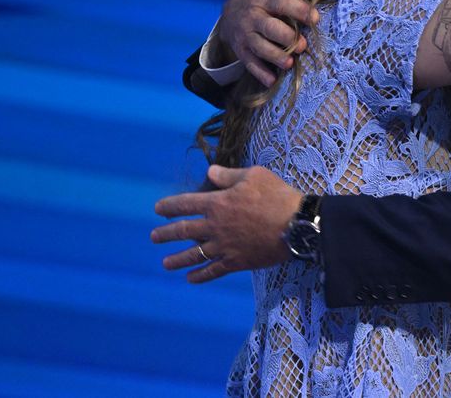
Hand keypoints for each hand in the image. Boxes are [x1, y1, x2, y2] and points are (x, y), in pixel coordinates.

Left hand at [152, 165, 302, 282]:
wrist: (296, 225)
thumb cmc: (277, 195)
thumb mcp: (254, 175)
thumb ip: (228, 175)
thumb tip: (210, 172)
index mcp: (217, 202)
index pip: (185, 204)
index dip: (169, 206)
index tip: (157, 209)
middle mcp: (215, 226)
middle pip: (183, 231)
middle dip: (165, 234)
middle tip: (154, 237)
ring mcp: (224, 246)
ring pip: (193, 254)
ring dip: (177, 259)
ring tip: (165, 263)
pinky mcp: (236, 262)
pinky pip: (213, 271)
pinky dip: (200, 276)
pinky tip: (190, 279)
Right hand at [221, 0, 322, 86]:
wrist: (231, 11)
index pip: (282, 3)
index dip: (299, 9)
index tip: (315, 17)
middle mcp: (254, 17)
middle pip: (269, 28)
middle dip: (286, 37)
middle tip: (303, 45)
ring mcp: (246, 35)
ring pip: (259, 47)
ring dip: (275, 56)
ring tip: (289, 64)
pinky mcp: (241, 50)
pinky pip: (249, 64)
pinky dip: (260, 73)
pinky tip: (272, 81)